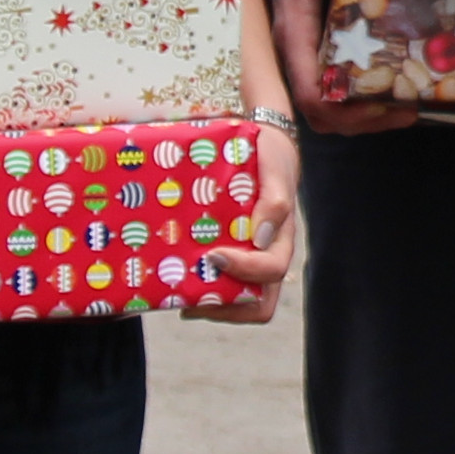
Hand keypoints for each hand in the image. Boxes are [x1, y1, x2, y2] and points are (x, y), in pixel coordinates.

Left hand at [195, 117, 304, 323]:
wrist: (262, 147)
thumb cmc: (270, 158)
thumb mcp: (275, 170)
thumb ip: (275, 201)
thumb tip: (260, 237)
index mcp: (280, 239)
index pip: (270, 272)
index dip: (245, 272)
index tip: (214, 255)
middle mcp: (265, 256)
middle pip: (255, 304)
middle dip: (222, 306)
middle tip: (189, 297)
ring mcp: (247, 259)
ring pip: (236, 300)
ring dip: (207, 302)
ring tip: (177, 291)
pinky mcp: (228, 253)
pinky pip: (218, 283)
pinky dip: (197, 286)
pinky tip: (174, 275)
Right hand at [262, 0, 414, 135]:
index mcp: (295, 29)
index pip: (308, 92)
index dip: (343, 111)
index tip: (383, 105)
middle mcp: (297, 46)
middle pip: (319, 110)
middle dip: (360, 120)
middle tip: (405, 111)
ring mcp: (306, 47)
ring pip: (325, 103)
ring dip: (361, 113)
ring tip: (405, 105)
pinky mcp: (317, 41)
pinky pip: (332, 83)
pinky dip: (359, 94)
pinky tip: (392, 82)